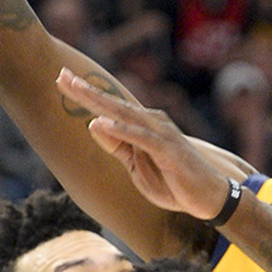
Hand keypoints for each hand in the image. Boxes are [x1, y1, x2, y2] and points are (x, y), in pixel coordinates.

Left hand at [57, 69, 231, 217]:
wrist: (209, 198)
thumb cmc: (174, 182)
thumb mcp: (137, 167)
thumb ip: (118, 146)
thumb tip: (94, 125)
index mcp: (143, 126)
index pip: (109, 108)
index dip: (86, 94)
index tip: (62, 79)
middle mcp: (152, 123)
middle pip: (113, 104)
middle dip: (86, 90)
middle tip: (62, 74)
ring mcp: (161, 134)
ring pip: (125, 114)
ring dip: (100, 102)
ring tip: (76, 89)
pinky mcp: (168, 150)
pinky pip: (141, 138)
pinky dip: (121, 130)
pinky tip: (102, 123)